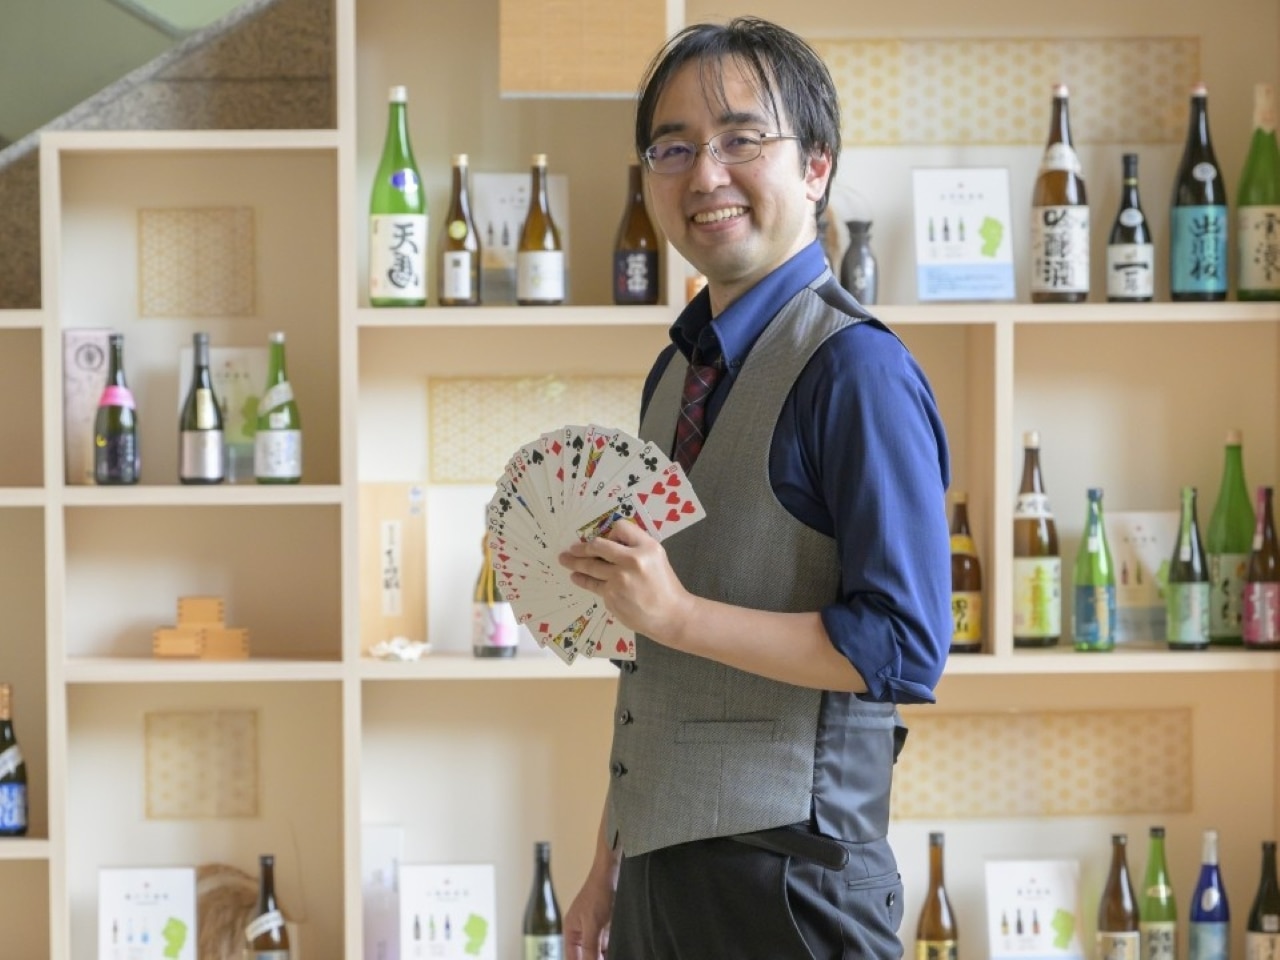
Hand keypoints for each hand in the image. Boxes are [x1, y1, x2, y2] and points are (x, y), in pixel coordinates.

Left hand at [558, 518, 693, 646]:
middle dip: (581, 547)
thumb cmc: (664, 584)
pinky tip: (576, 577)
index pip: (620, 528)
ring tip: (564, 559)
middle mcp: (631, 561)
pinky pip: (593, 585)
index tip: (606, 540)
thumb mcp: (656, 556)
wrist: (671, 615)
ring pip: (590, 567)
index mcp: (646, 548)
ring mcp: (618, 580)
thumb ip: (635, 546)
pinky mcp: (610, 597)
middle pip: (598, 547)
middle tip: (571, 548)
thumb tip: (607, 542)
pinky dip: (582, 579)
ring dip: (574, 562)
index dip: (611, 533)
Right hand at [563, 872, 613, 959]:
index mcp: (571, 933)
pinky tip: (619, 950)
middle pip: (586, 956)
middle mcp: (581, 933)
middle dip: (595, 958)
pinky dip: (611, 948)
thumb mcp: (593, 925)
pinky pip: (608, 944)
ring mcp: (595, 930)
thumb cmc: (598, 893)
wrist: (613, 873)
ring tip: (612, 951)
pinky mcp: (607, 927)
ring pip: (599, 952)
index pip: (573, 959)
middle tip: (605, 957)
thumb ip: (590, 948)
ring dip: (604, 954)